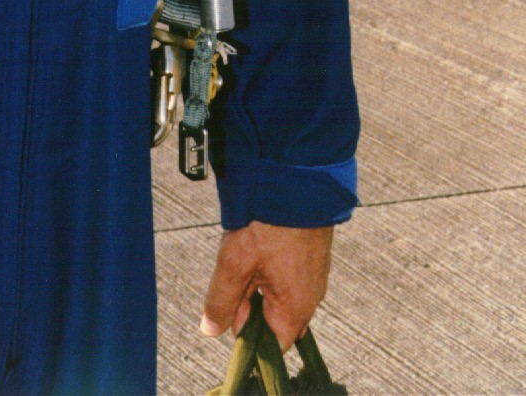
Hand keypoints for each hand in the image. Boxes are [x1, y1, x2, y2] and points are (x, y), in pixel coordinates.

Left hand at [200, 221, 332, 351]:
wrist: (297, 180)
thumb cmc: (269, 223)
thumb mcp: (235, 262)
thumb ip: (222, 300)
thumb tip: (211, 329)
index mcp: (295, 308)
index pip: (272, 345)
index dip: (247, 335)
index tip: (229, 310)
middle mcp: (311, 297)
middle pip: (274, 318)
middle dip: (249, 302)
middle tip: (235, 270)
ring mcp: (314, 275)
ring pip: (279, 292)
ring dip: (257, 279)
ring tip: (246, 247)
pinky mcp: (313, 254)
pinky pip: (289, 273)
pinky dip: (270, 264)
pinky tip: (258, 239)